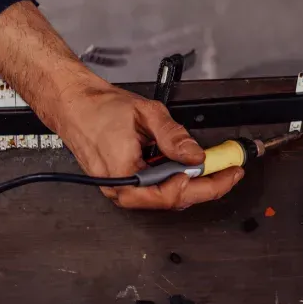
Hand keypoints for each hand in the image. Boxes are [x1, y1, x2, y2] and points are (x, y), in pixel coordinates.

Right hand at [0, 2, 242, 209]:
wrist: (72, 103)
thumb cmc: (100, 108)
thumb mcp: (146, 114)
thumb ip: (174, 137)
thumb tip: (197, 156)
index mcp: (127, 178)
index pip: (175, 194)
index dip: (208, 186)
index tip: (229, 171)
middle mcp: (123, 191)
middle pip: (174, 200)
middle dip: (206, 186)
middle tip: (229, 169)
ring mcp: (122, 189)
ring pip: (166, 195)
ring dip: (191, 181)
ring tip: (212, 164)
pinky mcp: (123, 183)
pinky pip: (155, 187)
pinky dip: (174, 176)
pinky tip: (184, 162)